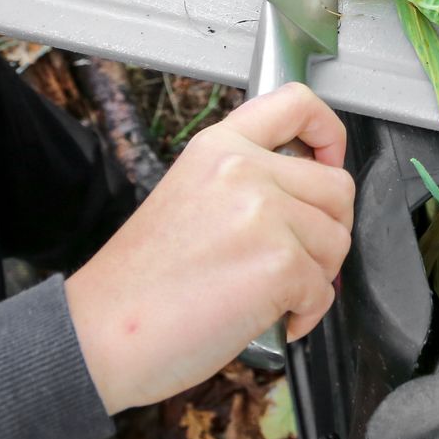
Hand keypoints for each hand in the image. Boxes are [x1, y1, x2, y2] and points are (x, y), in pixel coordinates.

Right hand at [64, 85, 353, 413]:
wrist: (101, 334)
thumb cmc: (140, 283)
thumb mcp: (188, 197)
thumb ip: (245, 182)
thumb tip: (305, 197)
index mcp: (219, 147)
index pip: (298, 104)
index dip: (329, 133)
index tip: (328, 161)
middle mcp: (244, 169)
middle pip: (337, 187)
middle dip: (328, 230)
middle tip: (297, 258)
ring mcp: (265, 214)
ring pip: (336, 241)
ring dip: (315, 277)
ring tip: (269, 295)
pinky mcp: (280, 263)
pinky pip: (324, 290)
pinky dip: (306, 314)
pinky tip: (269, 319)